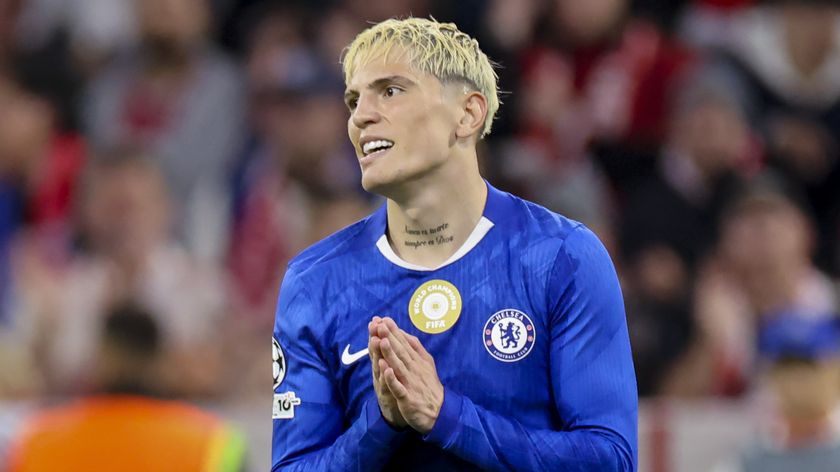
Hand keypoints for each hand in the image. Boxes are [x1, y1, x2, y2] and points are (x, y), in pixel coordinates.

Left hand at [376, 317, 443, 433]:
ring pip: (399, 366)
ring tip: (381, 340)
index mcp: (418, 361)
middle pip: (401, 351)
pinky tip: (386, 370)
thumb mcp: (426, 364)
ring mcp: (411, 383)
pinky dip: (392, 379)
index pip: (405, 344)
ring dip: (390, 353)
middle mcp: (414, 369)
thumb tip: (404, 333)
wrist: (440, 412)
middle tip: (379, 324)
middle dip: (390, 337)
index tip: (384, 319)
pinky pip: (399, 387)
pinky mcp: (408, 398)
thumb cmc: (429, 386)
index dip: (394, 331)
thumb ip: (416, 348)